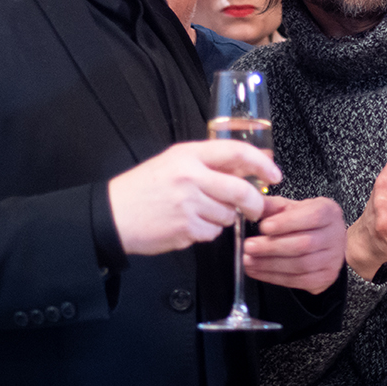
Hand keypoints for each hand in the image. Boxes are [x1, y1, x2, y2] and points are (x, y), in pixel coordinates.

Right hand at [108, 141, 280, 255]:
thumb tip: (245, 168)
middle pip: (241, 190)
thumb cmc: (141, 189)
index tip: (274, 174)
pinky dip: (206, 232)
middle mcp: (190, 177)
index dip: (261, 163)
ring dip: (222, 218)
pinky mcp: (186, 228)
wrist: (112, 216)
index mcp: (188, 155)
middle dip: (254, 203)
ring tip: (197, 212)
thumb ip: (207, 163)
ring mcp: (188, 204)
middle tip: (255, 208)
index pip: (236, 152)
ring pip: (228, 215)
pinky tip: (187, 225)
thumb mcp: (173, 163)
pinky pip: (213, 233)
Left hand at [245, 196, 345, 293]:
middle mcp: (335, 235)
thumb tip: (252, 206)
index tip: (264, 226)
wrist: (324, 242)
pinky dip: (274, 277)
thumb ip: (271, 205)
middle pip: (304, 244)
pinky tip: (258, 270)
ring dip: (270, 264)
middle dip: (272, 247)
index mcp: (328, 212)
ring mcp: (332, 259)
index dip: (286, 223)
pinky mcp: (325, 277)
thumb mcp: (290, 207)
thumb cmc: (305, 222)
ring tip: (248, 260)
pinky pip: (298, 281)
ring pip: (301, 265)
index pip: (312, 217)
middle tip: (249, 246)